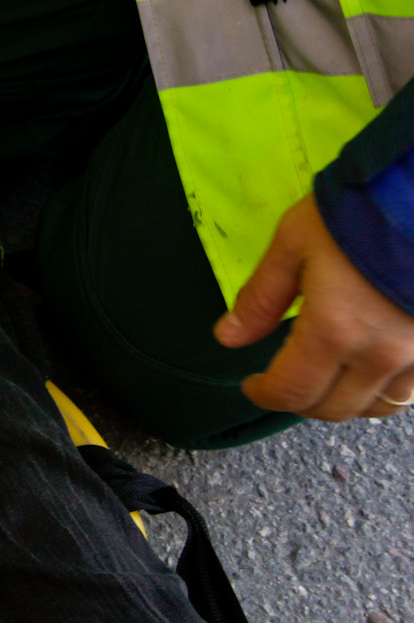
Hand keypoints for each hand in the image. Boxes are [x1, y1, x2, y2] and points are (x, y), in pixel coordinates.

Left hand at [216, 194, 413, 419]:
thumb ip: (261, 297)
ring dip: (346, 402)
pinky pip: (413, 391)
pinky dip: (385, 391)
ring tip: (326, 380)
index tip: (252, 385)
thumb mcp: (294, 244)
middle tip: (284, 382)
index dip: (265, 395)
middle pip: (335, 408)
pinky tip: (371, 371)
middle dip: (300, 402)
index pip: (292, 390)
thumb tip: (227, 338)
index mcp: (335, 331)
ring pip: (379, 407)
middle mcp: (380, 355)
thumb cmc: (357, 214)